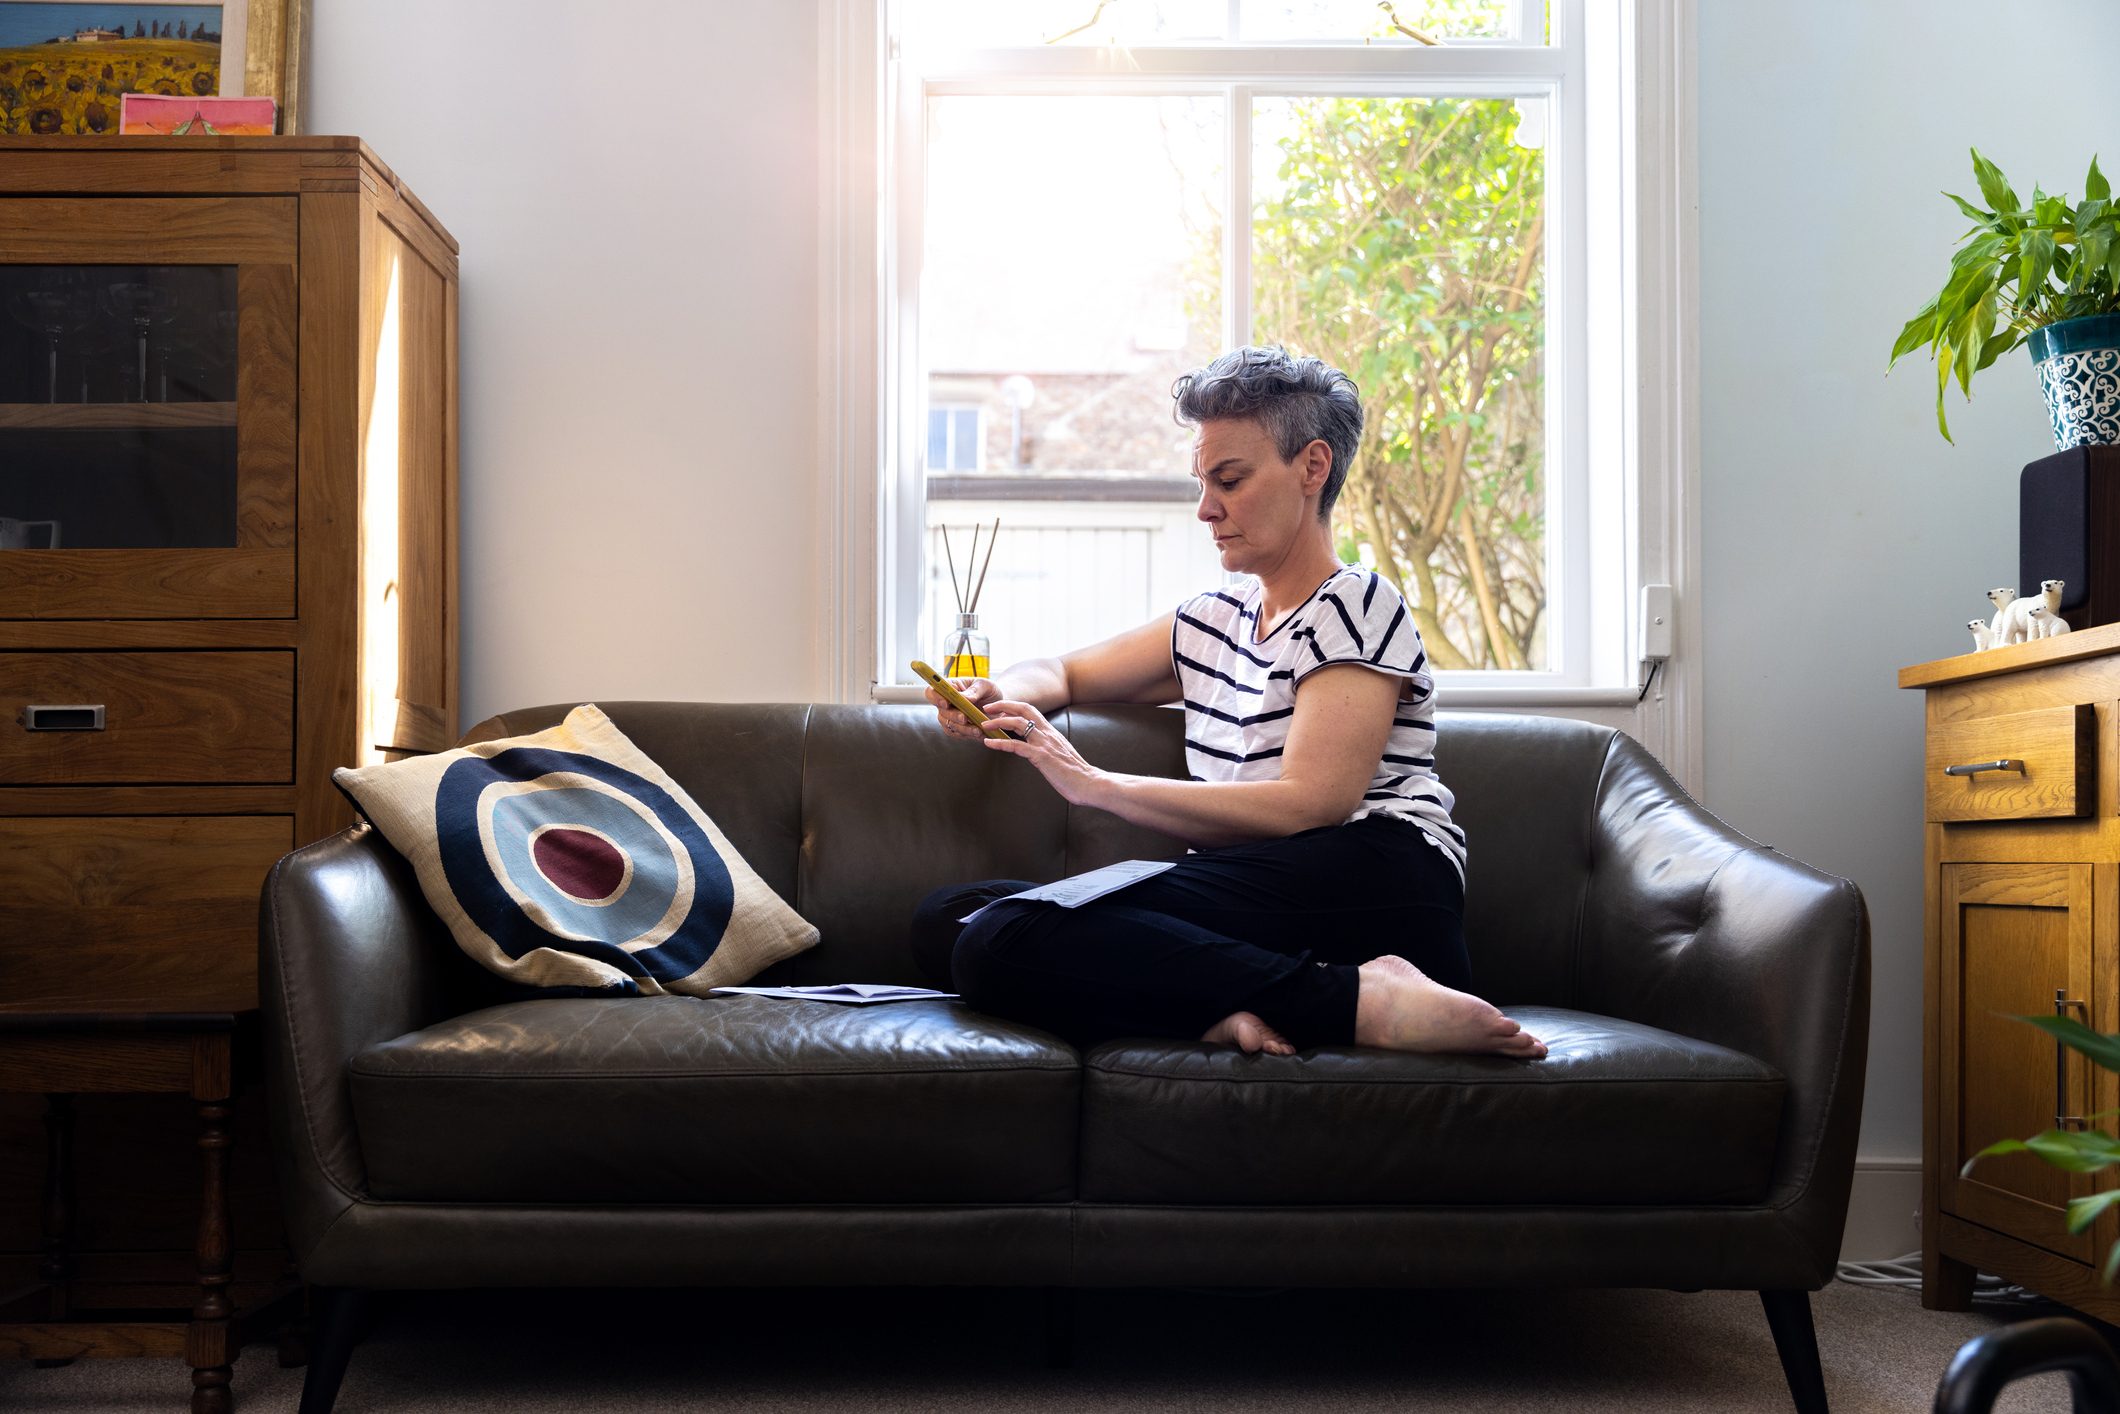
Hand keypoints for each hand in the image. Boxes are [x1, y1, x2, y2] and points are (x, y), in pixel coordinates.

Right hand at [925, 676, 1001, 742]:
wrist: (998, 707)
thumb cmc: (989, 691)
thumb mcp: (985, 686)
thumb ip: (974, 691)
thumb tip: (964, 698)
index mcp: (950, 687)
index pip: (932, 691)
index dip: (935, 697)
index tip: (946, 703)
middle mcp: (946, 703)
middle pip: (941, 711)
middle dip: (953, 715)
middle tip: (964, 718)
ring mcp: (950, 716)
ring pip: (949, 724)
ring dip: (962, 728)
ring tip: (977, 730)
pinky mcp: (956, 728)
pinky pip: (957, 734)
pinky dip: (967, 734)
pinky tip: (978, 733)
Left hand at [976, 700, 1107, 807]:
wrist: (1089, 783)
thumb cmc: (1076, 773)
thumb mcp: (1060, 754)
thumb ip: (1049, 748)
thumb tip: (1037, 749)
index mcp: (1051, 732)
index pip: (1031, 711)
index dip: (1014, 707)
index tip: (1000, 710)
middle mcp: (1047, 733)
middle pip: (1023, 709)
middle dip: (1003, 705)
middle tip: (987, 709)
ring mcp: (1044, 744)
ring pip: (1018, 723)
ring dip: (998, 722)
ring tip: (983, 725)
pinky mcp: (1041, 757)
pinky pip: (1016, 746)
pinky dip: (999, 743)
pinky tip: (988, 744)